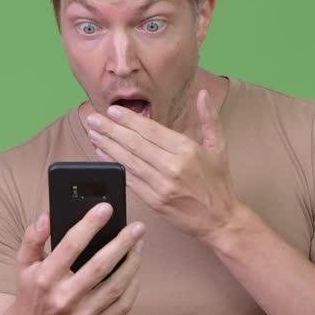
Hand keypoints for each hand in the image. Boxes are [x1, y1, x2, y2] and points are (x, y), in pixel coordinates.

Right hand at [3, 205, 144, 314]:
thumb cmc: (31, 293)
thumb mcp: (24, 264)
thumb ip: (33, 238)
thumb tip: (47, 217)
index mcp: (45, 277)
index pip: (71, 245)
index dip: (90, 224)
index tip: (106, 208)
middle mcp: (63, 298)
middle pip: (100, 266)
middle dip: (123, 243)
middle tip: (137, 227)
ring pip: (116, 287)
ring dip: (132, 264)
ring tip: (139, 246)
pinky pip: (121, 307)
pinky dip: (132, 288)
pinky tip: (135, 272)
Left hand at [85, 90, 237, 243]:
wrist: (221, 220)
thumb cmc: (218, 183)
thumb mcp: (219, 147)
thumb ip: (209, 118)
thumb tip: (202, 94)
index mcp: (187, 149)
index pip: (151, 130)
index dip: (128, 120)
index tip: (112, 111)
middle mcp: (172, 166)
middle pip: (134, 143)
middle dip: (110, 129)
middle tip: (93, 119)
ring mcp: (161, 185)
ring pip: (128, 161)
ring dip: (107, 146)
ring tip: (93, 134)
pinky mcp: (154, 201)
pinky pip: (129, 180)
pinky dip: (114, 166)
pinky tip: (102, 156)